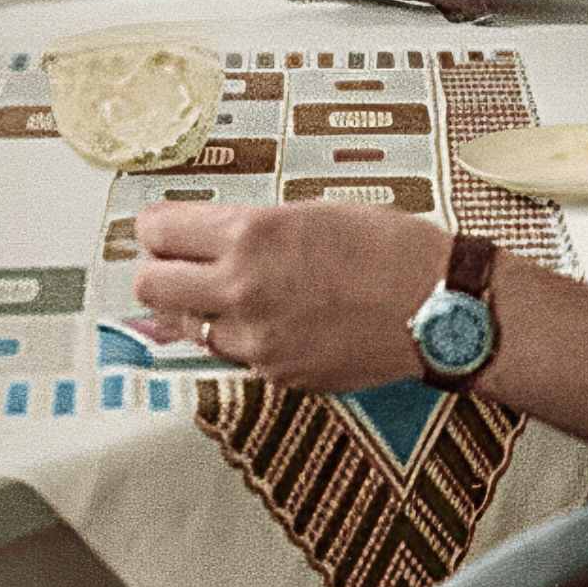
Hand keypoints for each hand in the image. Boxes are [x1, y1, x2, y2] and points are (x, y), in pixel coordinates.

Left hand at [133, 199, 450, 387]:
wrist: (437, 305)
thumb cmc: (390, 248)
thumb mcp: (315, 213)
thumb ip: (254, 229)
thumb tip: (209, 240)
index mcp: (252, 234)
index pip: (159, 231)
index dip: (156, 228)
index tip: (161, 228)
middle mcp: (242, 288)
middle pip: (150, 285)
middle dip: (160, 269)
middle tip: (181, 262)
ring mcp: (254, 338)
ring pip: (184, 326)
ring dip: (197, 307)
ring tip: (233, 292)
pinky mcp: (273, 373)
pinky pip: (231, 353)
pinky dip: (241, 335)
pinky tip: (275, 318)